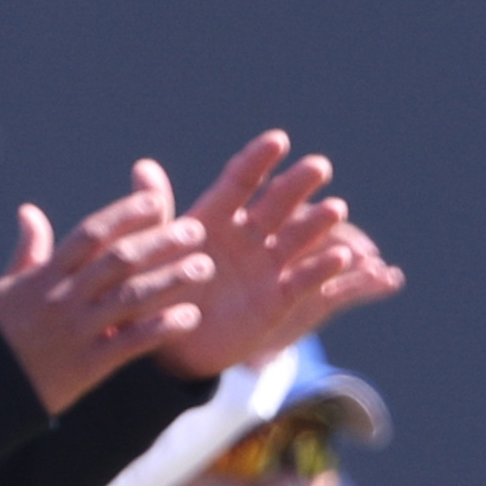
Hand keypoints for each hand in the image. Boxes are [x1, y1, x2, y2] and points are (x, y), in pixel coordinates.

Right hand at [0, 169, 216, 411]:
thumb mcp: (4, 289)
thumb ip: (27, 252)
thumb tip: (29, 212)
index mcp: (44, 276)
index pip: (91, 234)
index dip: (125, 214)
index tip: (156, 201)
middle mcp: (63, 297)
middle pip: (119, 261)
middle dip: (160, 242)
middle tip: (197, 228)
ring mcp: (77, 331)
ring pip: (131, 298)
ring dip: (172, 279)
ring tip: (205, 267)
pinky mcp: (88, 365)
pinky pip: (131, 342)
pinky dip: (161, 328)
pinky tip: (191, 317)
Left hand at [151, 133, 401, 380]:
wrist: (170, 346)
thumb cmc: (157, 292)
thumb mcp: (154, 250)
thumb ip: (156, 211)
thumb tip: (143, 167)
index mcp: (215, 217)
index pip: (240, 181)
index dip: (259, 160)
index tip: (278, 140)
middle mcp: (246, 236)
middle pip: (277, 203)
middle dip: (298, 184)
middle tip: (319, 166)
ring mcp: (265, 266)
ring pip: (297, 238)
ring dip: (317, 224)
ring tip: (335, 208)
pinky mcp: (278, 299)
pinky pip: (303, 281)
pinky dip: (322, 270)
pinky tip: (342, 258)